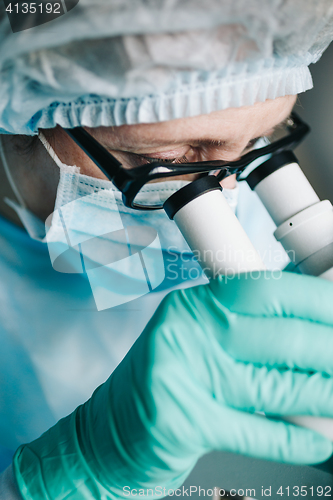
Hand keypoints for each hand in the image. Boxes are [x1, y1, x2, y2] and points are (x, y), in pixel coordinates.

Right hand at [13, 272, 332, 498]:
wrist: (108, 431)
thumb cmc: (164, 384)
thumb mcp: (200, 342)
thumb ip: (246, 334)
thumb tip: (312, 333)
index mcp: (195, 306)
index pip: (265, 289)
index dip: (314, 302)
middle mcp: (186, 332)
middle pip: (277, 335)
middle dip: (326, 348)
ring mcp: (180, 374)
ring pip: (272, 385)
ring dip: (321, 396)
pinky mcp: (179, 421)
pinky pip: (252, 431)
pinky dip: (293, 438)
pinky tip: (318, 439)